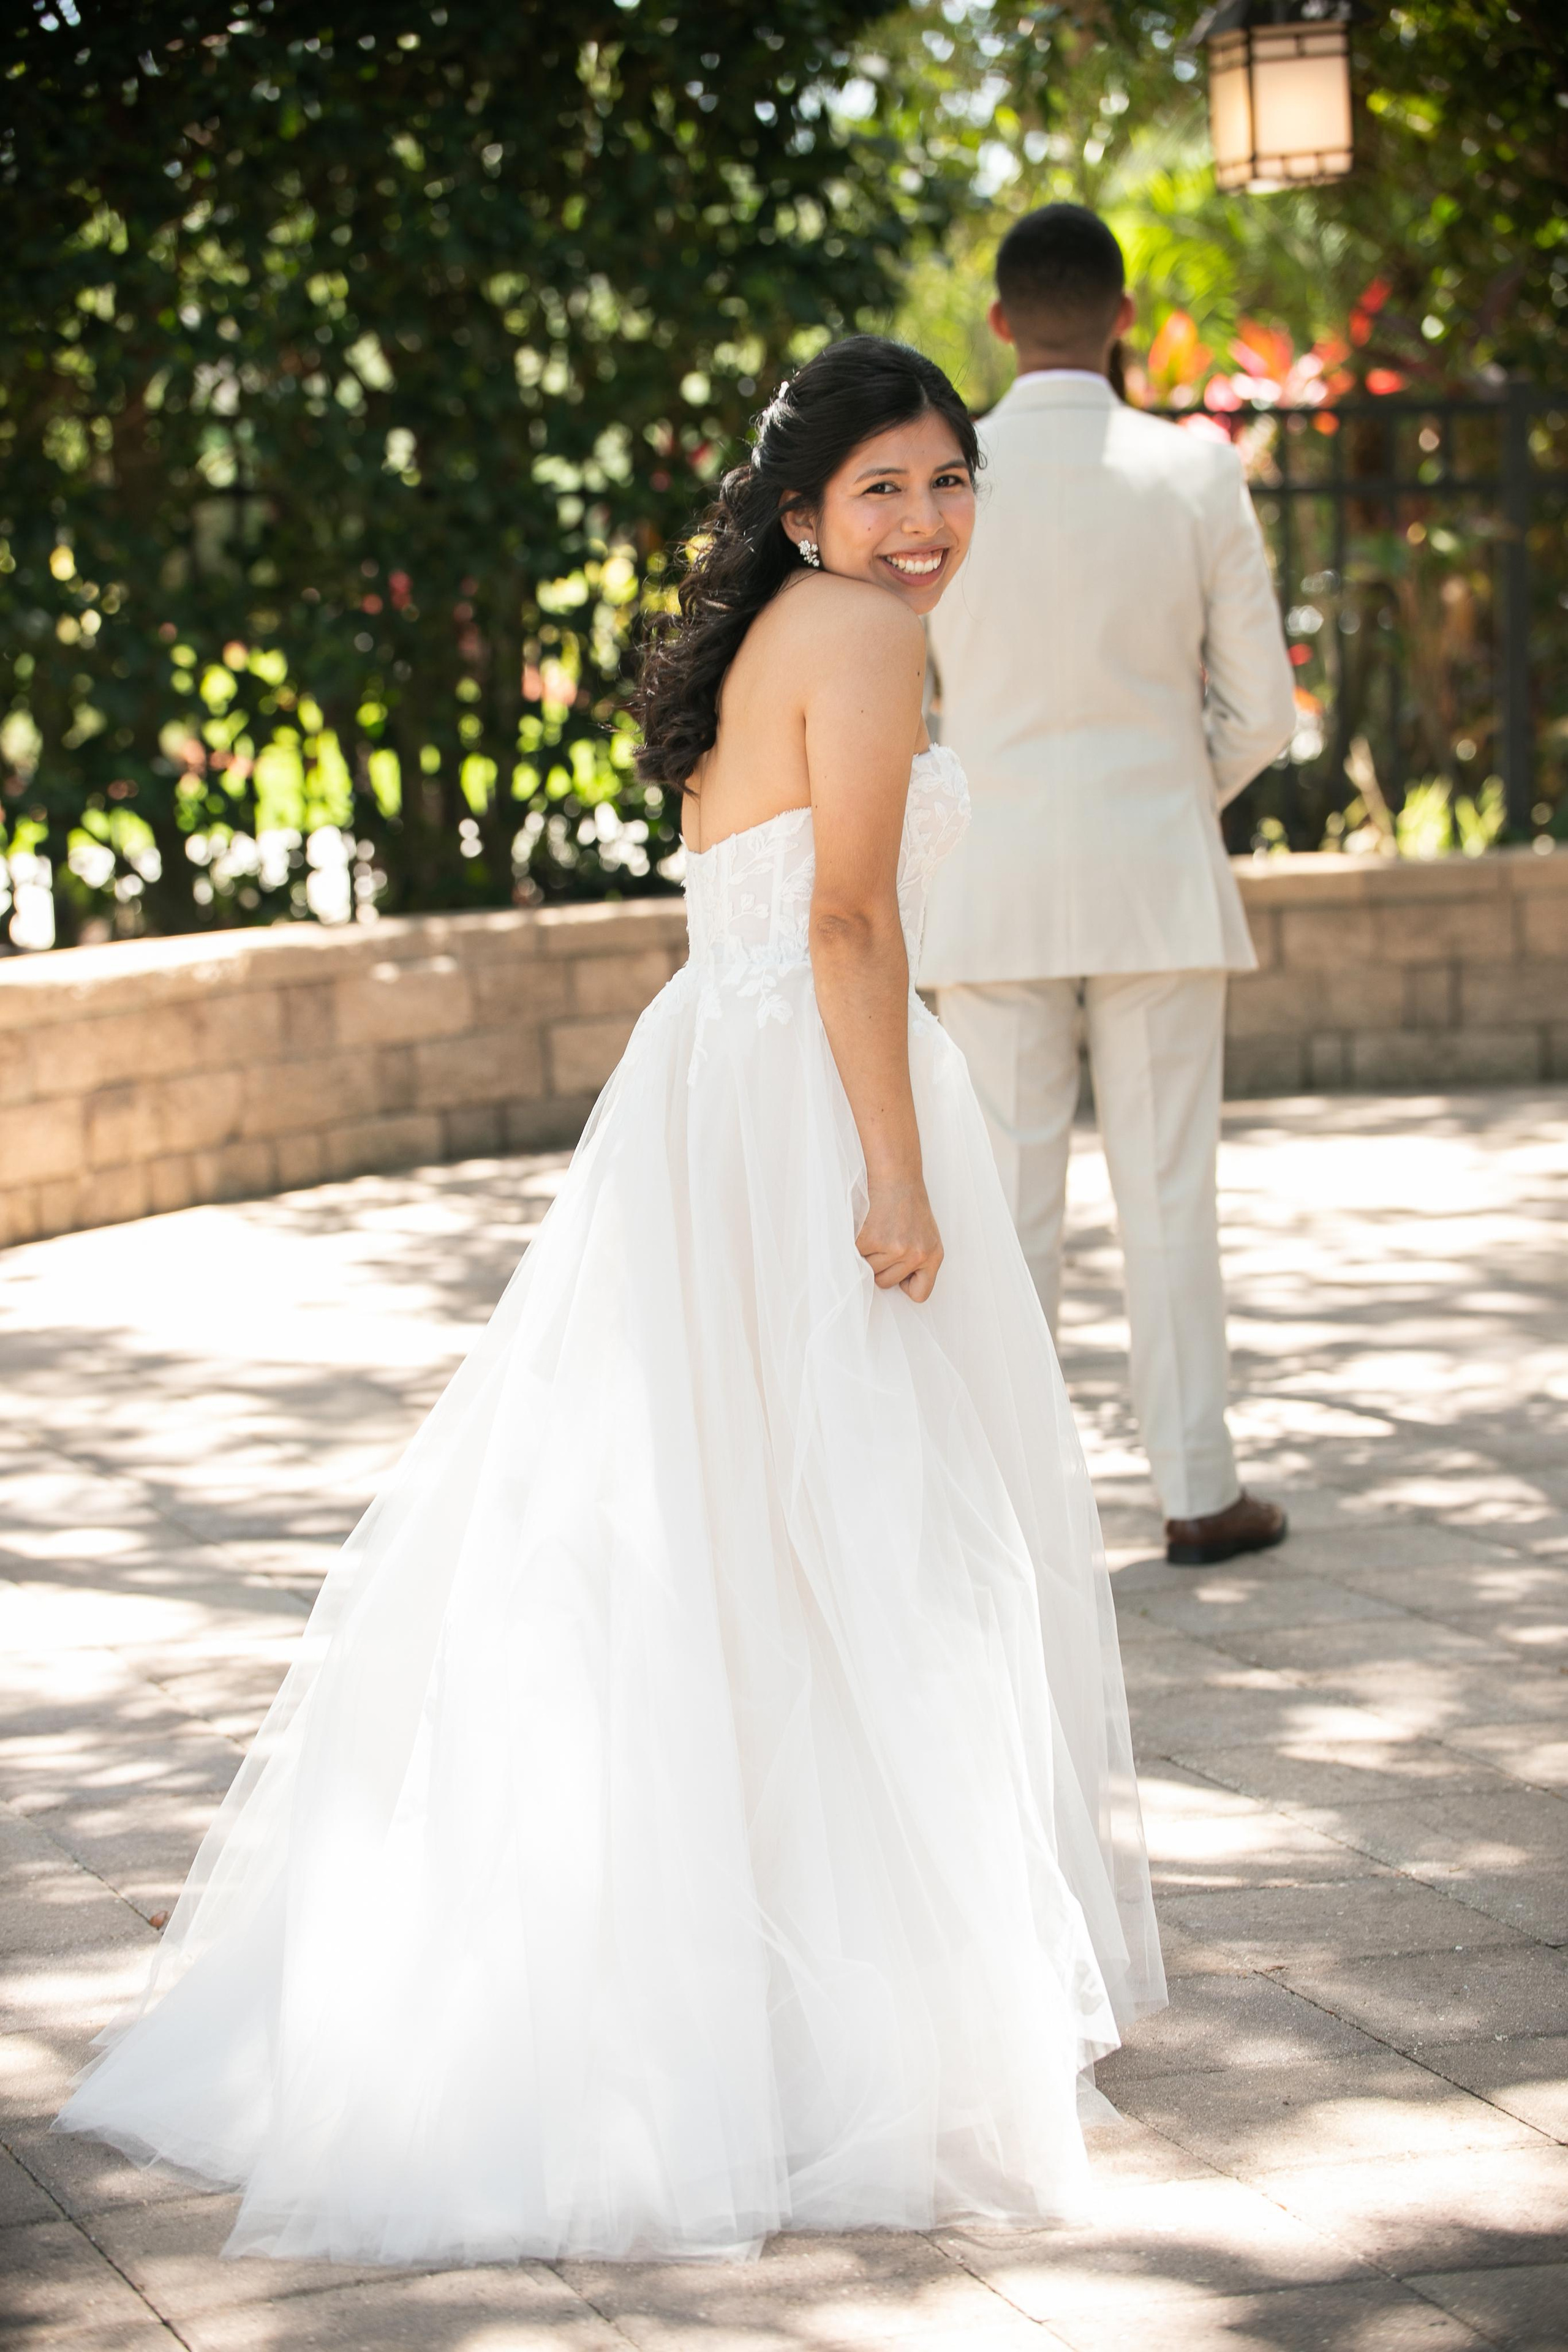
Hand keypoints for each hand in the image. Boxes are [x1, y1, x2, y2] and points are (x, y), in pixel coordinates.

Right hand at [856, 1175, 943, 1302]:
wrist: (896, 1177)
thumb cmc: (908, 1206)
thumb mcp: (926, 1235)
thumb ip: (917, 1262)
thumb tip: (900, 1287)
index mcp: (933, 1255)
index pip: (921, 1294)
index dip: (906, 1285)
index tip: (900, 1273)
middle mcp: (917, 1254)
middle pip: (886, 1283)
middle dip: (881, 1267)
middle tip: (885, 1240)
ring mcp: (894, 1247)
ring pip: (870, 1271)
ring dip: (868, 1256)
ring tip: (877, 1231)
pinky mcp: (872, 1239)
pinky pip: (856, 1257)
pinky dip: (856, 1245)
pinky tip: (866, 1228)